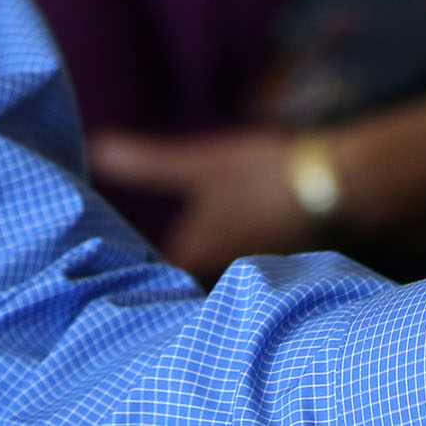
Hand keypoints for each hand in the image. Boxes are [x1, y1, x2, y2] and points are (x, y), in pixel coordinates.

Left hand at [90, 127, 316, 280]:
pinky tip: (225, 229)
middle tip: (121, 251)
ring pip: (211, 267)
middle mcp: (220, 269)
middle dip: (157, 264)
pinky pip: (238, 258)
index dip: (127, 268)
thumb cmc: (258, 175)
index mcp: (196, 252)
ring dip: (194, 256)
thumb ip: (148, 163)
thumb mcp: (198, 163)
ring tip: (164, 241)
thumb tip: (95, 150)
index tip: (99, 260)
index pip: (151, 275)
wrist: (329, 183)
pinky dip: (225, 247)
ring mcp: (250, 263)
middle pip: (181, 275)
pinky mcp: (274, 253)